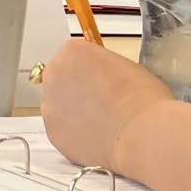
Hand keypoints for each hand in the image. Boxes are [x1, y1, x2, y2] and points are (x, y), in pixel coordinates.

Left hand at [40, 38, 174, 171]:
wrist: (140, 134)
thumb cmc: (142, 97)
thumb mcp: (127, 67)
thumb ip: (105, 68)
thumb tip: (103, 79)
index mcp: (72, 51)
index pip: (76, 55)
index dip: (92, 69)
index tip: (104, 80)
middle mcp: (54, 74)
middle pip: (62, 79)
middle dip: (78, 90)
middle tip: (102, 103)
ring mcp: (49, 105)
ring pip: (59, 106)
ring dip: (74, 113)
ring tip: (102, 125)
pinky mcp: (52, 133)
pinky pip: (62, 130)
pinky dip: (75, 134)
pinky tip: (97, 139)